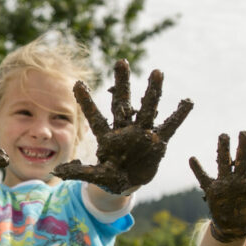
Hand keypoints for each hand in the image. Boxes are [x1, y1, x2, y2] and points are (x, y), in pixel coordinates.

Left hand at [53, 62, 192, 193]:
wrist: (128, 183)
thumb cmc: (109, 177)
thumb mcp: (95, 176)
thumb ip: (79, 172)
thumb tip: (57, 171)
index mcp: (107, 137)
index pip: (95, 116)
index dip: (86, 102)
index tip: (77, 83)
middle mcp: (124, 130)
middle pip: (122, 103)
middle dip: (122, 83)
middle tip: (120, 61)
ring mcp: (142, 133)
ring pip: (147, 109)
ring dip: (152, 91)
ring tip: (157, 72)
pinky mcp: (158, 142)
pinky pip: (170, 126)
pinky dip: (179, 115)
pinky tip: (187, 101)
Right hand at [189, 131, 245, 241]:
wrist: (234, 224)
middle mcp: (241, 179)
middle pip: (243, 160)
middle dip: (244, 147)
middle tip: (245, 132)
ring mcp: (226, 182)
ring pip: (225, 163)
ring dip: (223, 150)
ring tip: (223, 136)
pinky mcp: (213, 189)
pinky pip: (204, 178)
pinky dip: (198, 169)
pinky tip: (192, 159)